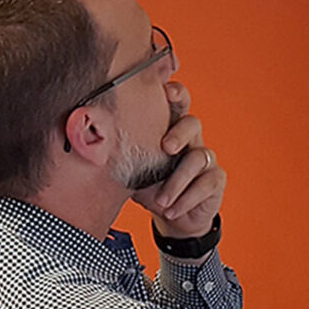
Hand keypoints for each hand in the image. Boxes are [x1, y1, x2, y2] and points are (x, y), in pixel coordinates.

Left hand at [131, 82, 225, 238]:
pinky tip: (171, 209)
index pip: (177, 103)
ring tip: (161, 201)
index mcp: (170, 129)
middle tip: (166, 148)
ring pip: (198, 157)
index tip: (166, 91)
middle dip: (180, 132)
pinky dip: (186, 199)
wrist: (171, 217)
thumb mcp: (132, 171)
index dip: (175, 93)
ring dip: (177, 181)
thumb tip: (92, 144)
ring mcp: (206, 158)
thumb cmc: (149, 187)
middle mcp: (190, 140)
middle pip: (193, 123)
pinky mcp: (215, 179)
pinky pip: (206, 183)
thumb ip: (120, 155)